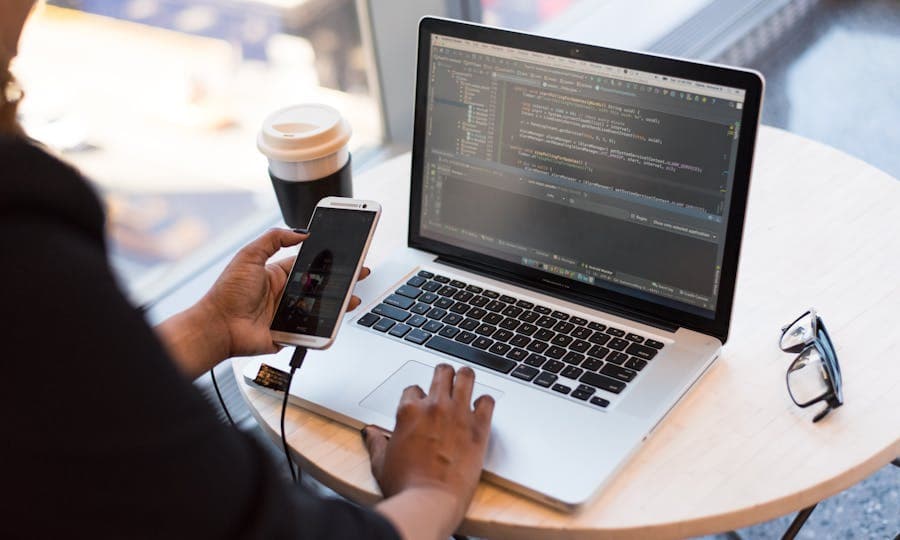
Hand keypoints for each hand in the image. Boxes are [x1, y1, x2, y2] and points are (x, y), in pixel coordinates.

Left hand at [201, 228, 369, 357]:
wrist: (218, 327)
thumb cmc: (226, 293)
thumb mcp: (248, 255)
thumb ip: (273, 239)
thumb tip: (300, 232)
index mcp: (276, 274)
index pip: (308, 264)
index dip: (326, 260)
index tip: (344, 254)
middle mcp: (284, 293)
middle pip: (319, 286)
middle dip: (340, 280)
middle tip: (359, 273)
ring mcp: (288, 314)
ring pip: (320, 308)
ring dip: (338, 303)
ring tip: (353, 297)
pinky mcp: (289, 333)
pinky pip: (312, 330)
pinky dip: (325, 326)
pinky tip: (337, 318)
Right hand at [363, 365, 494, 532]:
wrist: (429, 502)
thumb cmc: (405, 486)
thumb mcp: (381, 463)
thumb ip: (376, 443)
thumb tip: (370, 433)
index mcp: (408, 411)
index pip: (414, 389)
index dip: (418, 397)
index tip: (422, 404)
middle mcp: (434, 406)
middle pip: (442, 373)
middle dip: (443, 374)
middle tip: (446, 381)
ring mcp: (458, 414)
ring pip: (466, 376)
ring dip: (465, 377)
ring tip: (466, 381)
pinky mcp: (479, 427)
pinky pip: (487, 401)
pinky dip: (485, 402)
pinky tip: (482, 408)